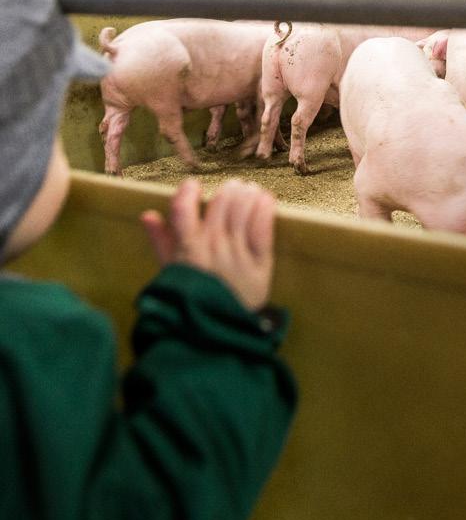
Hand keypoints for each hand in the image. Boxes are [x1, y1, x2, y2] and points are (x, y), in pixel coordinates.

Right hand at [141, 178, 274, 310]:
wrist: (217, 334)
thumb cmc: (192, 299)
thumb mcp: (172, 272)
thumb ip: (161, 242)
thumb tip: (147, 214)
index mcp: (187, 250)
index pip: (183, 208)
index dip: (188, 190)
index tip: (193, 185)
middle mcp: (212, 248)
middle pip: (221, 202)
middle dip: (227, 189)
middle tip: (231, 188)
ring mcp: (237, 255)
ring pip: (243, 209)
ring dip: (247, 194)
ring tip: (248, 191)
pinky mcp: (260, 265)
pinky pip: (264, 228)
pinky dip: (264, 208)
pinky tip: (265, 199)